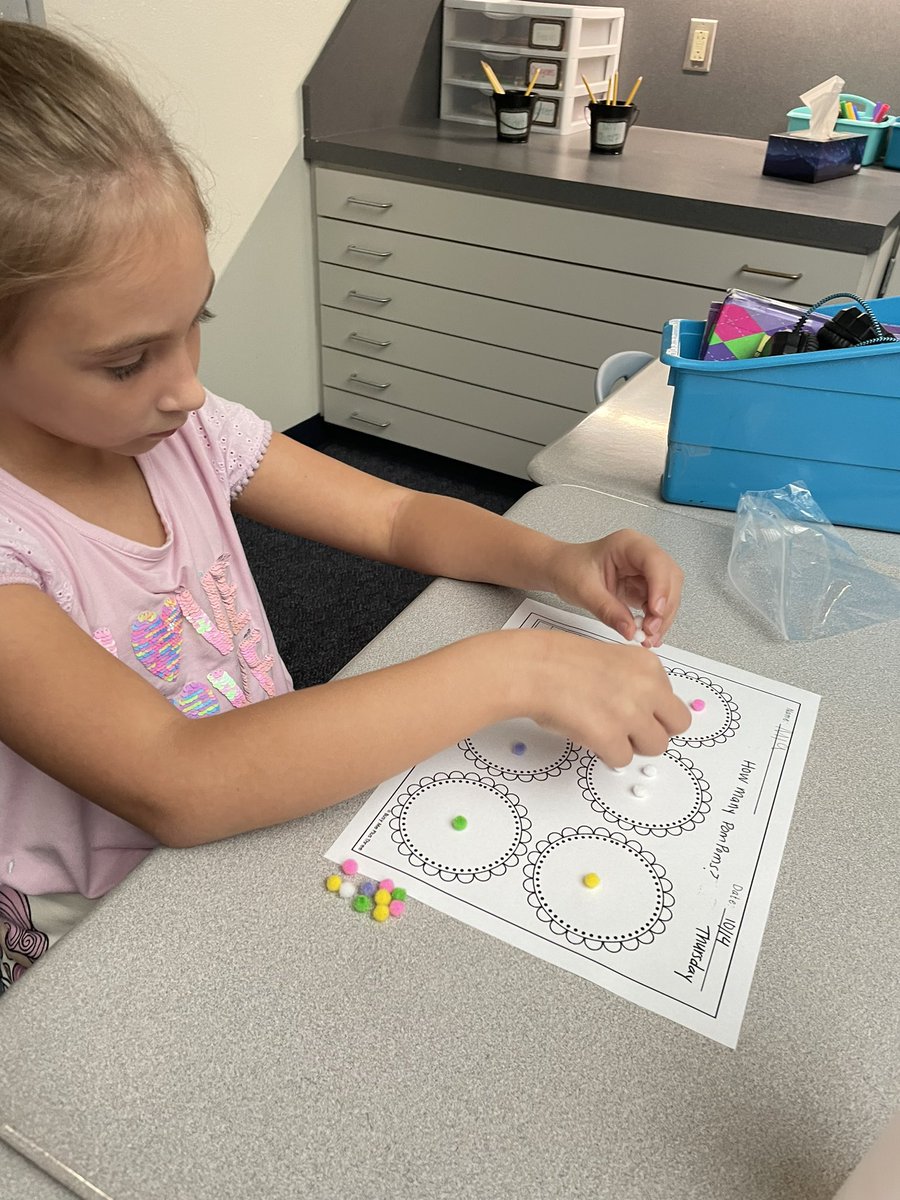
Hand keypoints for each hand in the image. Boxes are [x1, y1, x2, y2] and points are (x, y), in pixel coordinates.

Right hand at [505, 629, 690, 765]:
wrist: (533, 668)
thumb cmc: (560, 663)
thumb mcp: (612, 660)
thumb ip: (636, 684)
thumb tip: (646, 714)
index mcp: (648, 665)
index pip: (673, 700)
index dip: (653, 711)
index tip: (635, 711)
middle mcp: (647, 687)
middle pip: (677, 725)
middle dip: (654, 731)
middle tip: (629, 730)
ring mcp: (631, 713)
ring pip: (655, 747)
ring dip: (632, 744)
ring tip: (606, 732)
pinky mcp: (611, 737)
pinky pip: (623, 759)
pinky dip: (607, 754)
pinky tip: (589, 736)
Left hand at [546, 528, 683, 647]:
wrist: (560, 570)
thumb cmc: (569, 569)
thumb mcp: (584, 591)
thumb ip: (608, 610)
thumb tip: (631, 630)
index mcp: (628, 544)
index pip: (655, 562)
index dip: (660, 587)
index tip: (656, 611)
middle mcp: (642, 554)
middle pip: (669, 578)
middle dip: (664, 607)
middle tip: (650, 631)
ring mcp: (645, 570)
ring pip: (668, 594)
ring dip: (662, 618)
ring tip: (647, 637)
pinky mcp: (644, 586)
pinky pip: (658, 604)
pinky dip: (656, 620)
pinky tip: (647, 635)